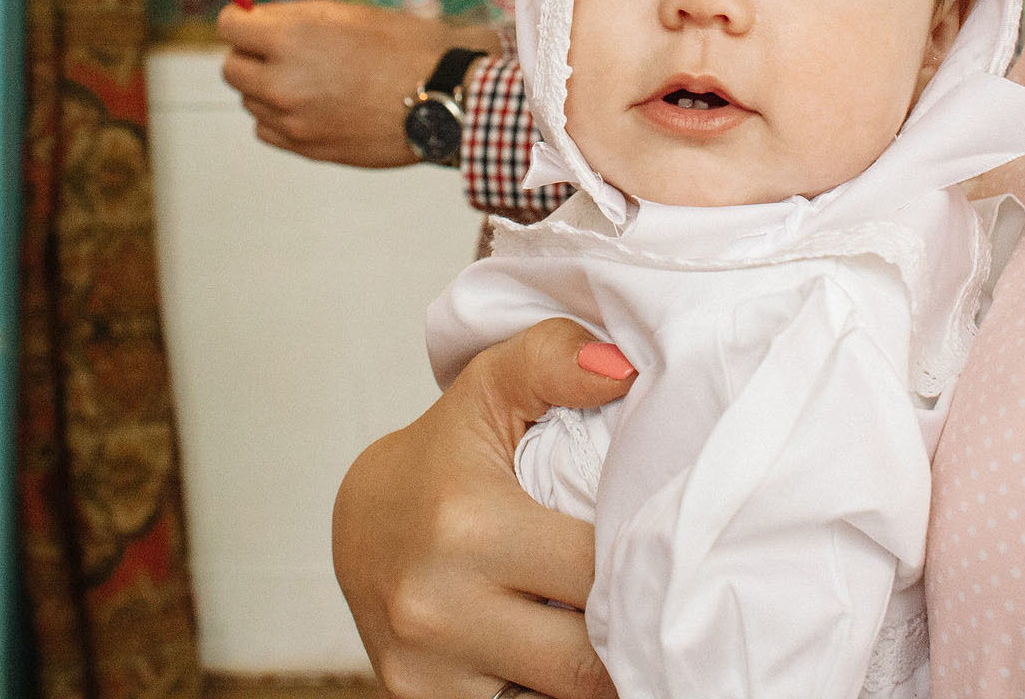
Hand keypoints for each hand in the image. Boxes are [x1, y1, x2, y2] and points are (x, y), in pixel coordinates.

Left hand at [217, 0, 497, 168]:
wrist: (446, 97)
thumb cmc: (406, 46)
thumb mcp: (348, 13)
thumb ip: (295, 18)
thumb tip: (258, 22)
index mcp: (291, 37)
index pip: (229, 26)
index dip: (241, 21)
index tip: (255, 23)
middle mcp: (282, 80)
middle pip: (231, 68)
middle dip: (250, 56)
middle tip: (281, 52)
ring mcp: (292, 119)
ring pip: (249, 101)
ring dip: (266, 88)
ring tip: (310, 80)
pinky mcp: (307, 148)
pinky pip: (267, 130)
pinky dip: (279, 118)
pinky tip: (311, 106)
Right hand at [334, 320, 633, 698]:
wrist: (360, 524)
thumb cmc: (442, 456)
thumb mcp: (491, 389)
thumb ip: (554, 359)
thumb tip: (624, 369)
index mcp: (466, 526)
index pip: (600, 569)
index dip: (644, 561)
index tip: (665, 546)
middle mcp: (437, 607)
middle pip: (588, 656)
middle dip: (626, 627)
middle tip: (653, 596)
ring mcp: (426, 670)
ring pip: (562, 697)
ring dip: (596, 667)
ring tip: (609, 624)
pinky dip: (551, 690)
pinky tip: (560, 650)